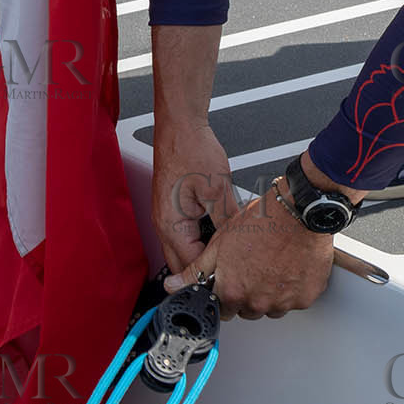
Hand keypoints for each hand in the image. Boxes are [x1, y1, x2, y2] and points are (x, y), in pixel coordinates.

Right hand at [152, 121, 240, 278]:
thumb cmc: (192, 150)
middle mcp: (164, 225)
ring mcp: (167, 217)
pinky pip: (186, 234)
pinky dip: (202, 238)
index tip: (232, 277)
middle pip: (184, 264)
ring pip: (185, 249)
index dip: (212, 274)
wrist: (180, 126)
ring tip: (228, 253)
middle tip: (231, 271)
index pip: (191, 267)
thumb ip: (227, 222)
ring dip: (203, 253)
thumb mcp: (218, 190)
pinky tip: (220, 232)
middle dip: (205, 270)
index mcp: (171, 226)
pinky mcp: (173, 208)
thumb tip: (239, 243)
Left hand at [163, 183, 333, 320]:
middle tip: (255, 265)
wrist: (300, 210)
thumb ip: (195, 270)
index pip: (222, 309)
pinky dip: (293, 288)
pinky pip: (295, 301)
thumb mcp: (220, 241)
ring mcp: (282, 302)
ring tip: (274, 263)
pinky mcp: (305, 298)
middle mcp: (257, 302)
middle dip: (248, 293)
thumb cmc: (263, 220)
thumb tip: (172, 286)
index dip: (226, 291)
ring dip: (270, 292)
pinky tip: (290, 266)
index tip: (234, 278)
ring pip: (271, 307)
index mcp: (233, 290)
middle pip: (247, 309)